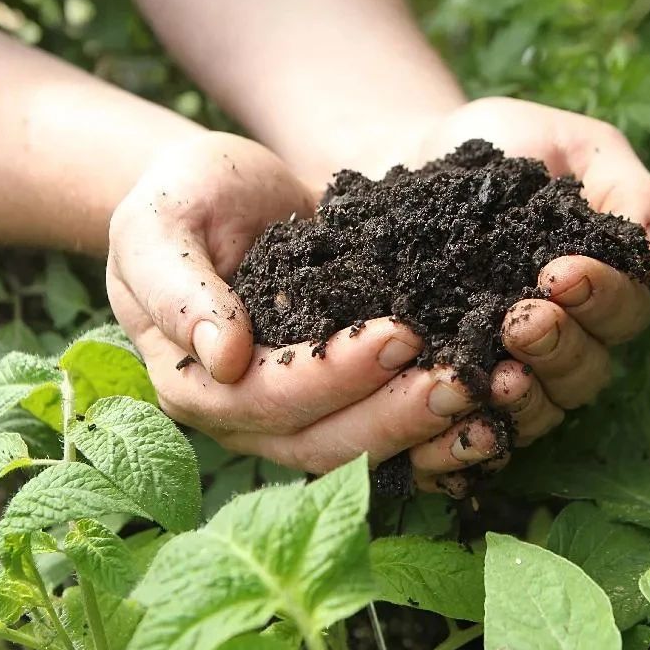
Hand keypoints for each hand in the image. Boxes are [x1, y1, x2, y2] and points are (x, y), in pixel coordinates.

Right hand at [107, 132, 480, 474]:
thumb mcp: (159, 221)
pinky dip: (434, 442)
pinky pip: (383, 440)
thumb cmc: (182, 199)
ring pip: (358, 450)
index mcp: (192, 382)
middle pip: (321, 442)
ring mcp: (291, 420)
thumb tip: (222, 356)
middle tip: (462, 379)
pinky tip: (489, 421)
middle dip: (394, 415)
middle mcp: (243, 419)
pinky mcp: (334, 407)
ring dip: (423, 433)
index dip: (333, 375)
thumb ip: (177, 286)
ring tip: (485, 395)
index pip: (266, 397)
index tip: (399, 333)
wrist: (224, 199)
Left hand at [396, 98, 649, 491]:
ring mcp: (512, 366)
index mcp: (601, 286)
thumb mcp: (572, 143)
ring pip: (542, 408)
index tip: (559, 271)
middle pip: (586, 370)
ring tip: (496, 373)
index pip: (624, 312)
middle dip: (559, 347)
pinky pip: (480, 425)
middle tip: (521, 319)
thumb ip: (623, 185)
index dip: (600, 299)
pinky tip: (456, 405)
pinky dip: (472, 426)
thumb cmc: (502, 146)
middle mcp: (564, 336)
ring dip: (525, 396)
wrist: (414, 159)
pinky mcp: (462, 382)